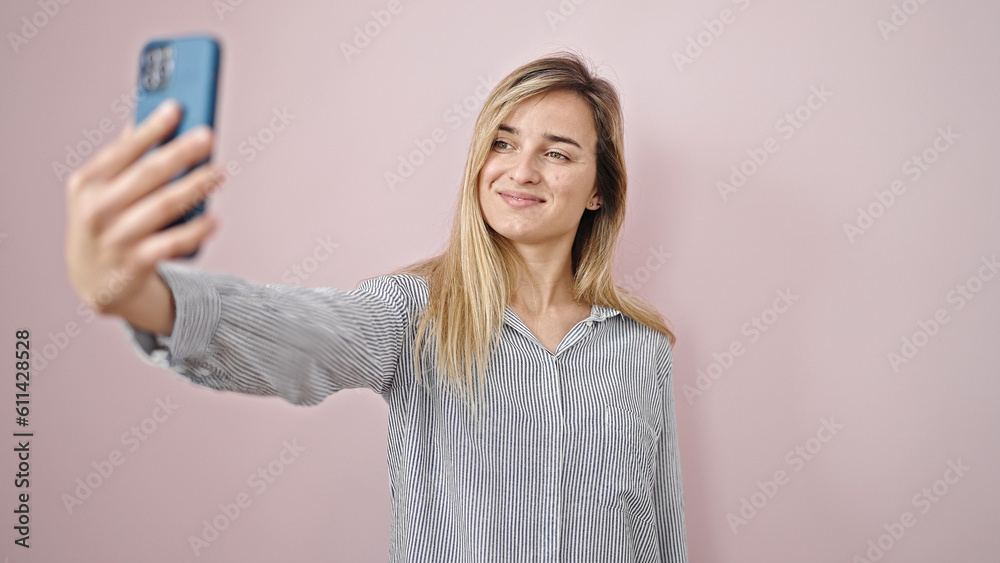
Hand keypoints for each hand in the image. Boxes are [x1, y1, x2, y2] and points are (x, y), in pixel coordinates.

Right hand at [64, 99, 219, 333]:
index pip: (122, 150)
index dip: (150, 129)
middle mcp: (97, 210)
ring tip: (218, 172)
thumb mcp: (102, 191)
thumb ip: (125, 158)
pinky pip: (171, 244)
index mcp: (87, 184)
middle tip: (208, 136)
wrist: (95, 282)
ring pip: (162, 207)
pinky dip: (195, 231)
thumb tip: (153, 117)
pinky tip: (215, 219)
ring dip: (194, 187)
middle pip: (146, 175)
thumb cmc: (107, 222)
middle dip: (179, 152)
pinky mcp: (134, 265)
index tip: (176, 108)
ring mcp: (114, 239)